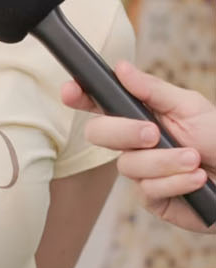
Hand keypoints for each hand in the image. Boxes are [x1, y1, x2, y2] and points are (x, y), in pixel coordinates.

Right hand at [61, 59, 215, 232]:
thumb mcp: (189, 106)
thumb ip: (152, 90)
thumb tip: (120, 68)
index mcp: (140, 115)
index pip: (101, 104)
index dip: (80, 97)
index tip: (70, 91)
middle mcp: (134, 143)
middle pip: (100, 134)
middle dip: (124, 132)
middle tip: (153, 133)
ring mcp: (141, 172)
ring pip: (128, 166)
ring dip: (165, 162)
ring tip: (194, 159)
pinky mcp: (152, 199)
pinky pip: (148, 190)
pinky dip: (176, 182)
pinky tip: (197, 179)